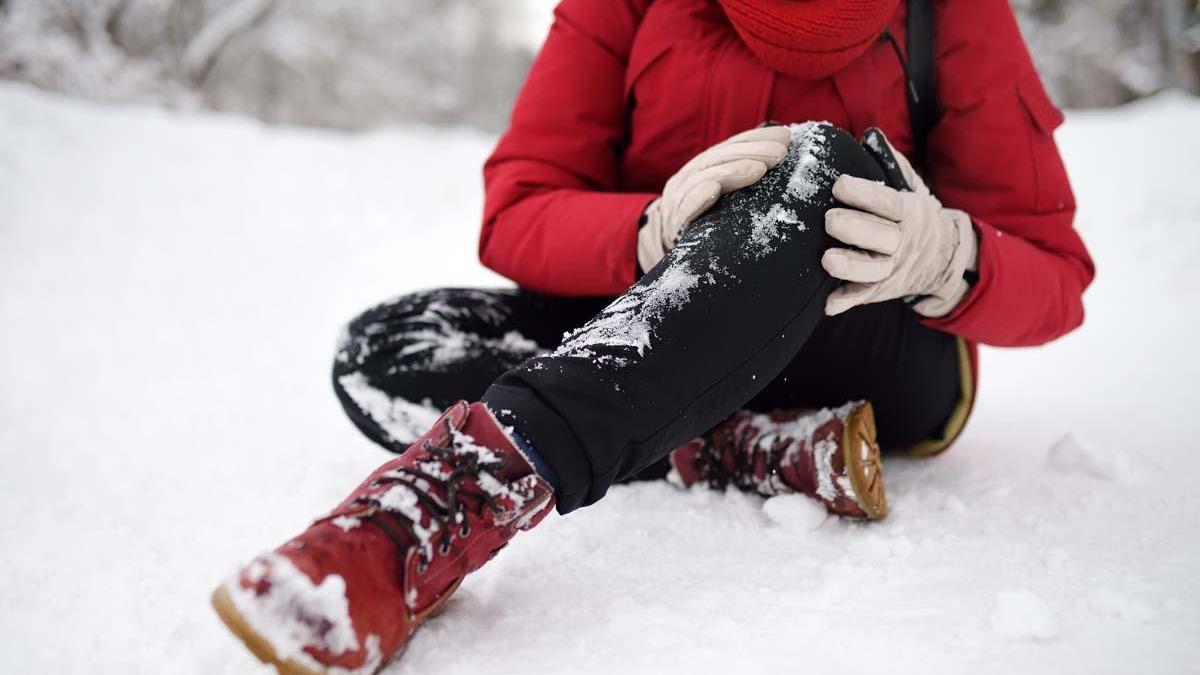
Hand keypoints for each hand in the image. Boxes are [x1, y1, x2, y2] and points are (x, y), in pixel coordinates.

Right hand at [638, 125, 790, 271]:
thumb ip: (744, 178)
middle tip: (780, 153)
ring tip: (759, 169)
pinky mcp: (674, 224)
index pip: (730, 147)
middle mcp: (689, 177)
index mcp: (704, 168)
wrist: (667, 248)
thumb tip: (782, 158)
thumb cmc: (706, 222)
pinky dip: (699, 197)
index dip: (756, 139)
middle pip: (720, 158)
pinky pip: (685, 209)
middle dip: (752, 152)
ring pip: (703, 177)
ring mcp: (679, 199)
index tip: (785, 137)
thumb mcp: (725, 197)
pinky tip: (714, 190)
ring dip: (732, 171)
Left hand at [821, 131, 977, 316]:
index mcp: (909, 213)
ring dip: (850, 267)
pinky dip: (846, 301)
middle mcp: (902, 243)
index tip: (839, 184)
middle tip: (829, 220)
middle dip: (855, 229)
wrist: (942, 258)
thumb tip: (870, 136)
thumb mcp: (912, 188)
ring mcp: (892, 269)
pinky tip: (828, 304)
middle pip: (882, 238)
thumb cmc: (914, 216)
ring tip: (827, 260)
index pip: (888, 203)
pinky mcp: (880, 290)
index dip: (864, 194)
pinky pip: (864, 297)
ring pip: (873, 271)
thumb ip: (892, 164)